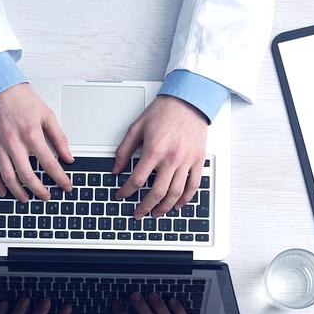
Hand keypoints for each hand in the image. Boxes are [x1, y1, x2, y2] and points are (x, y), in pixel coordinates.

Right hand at [0, 84, 74, 202]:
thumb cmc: (21, 99)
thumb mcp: (47, 114)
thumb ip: (59, 138)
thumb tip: (69, 157)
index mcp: (31, 134)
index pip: (49, 164)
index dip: (60, 179)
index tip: (66, 186)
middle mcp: (14, 142)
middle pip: (28, 176)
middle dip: (39, 191)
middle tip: (46, 197)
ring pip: (8, 177)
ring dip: (18, 192)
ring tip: (26, 198)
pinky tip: (3, 191)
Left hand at [113, 96, 207, 217]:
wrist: (188, 100)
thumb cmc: (164, 111)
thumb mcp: (136, 127)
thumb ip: (124, 150)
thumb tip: (116, 169)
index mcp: (154, 150)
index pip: (137, 179)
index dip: (126, 191)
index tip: (121, 195)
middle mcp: (171, 158)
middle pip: (157, 192)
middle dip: (145, 207)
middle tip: (138, 213)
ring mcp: (186, 161)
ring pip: (176, 193)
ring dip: (164, 208)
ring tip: (155, 213)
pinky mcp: (197, 160)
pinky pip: (193, 186)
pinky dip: (185, 199)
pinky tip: (177, 205)